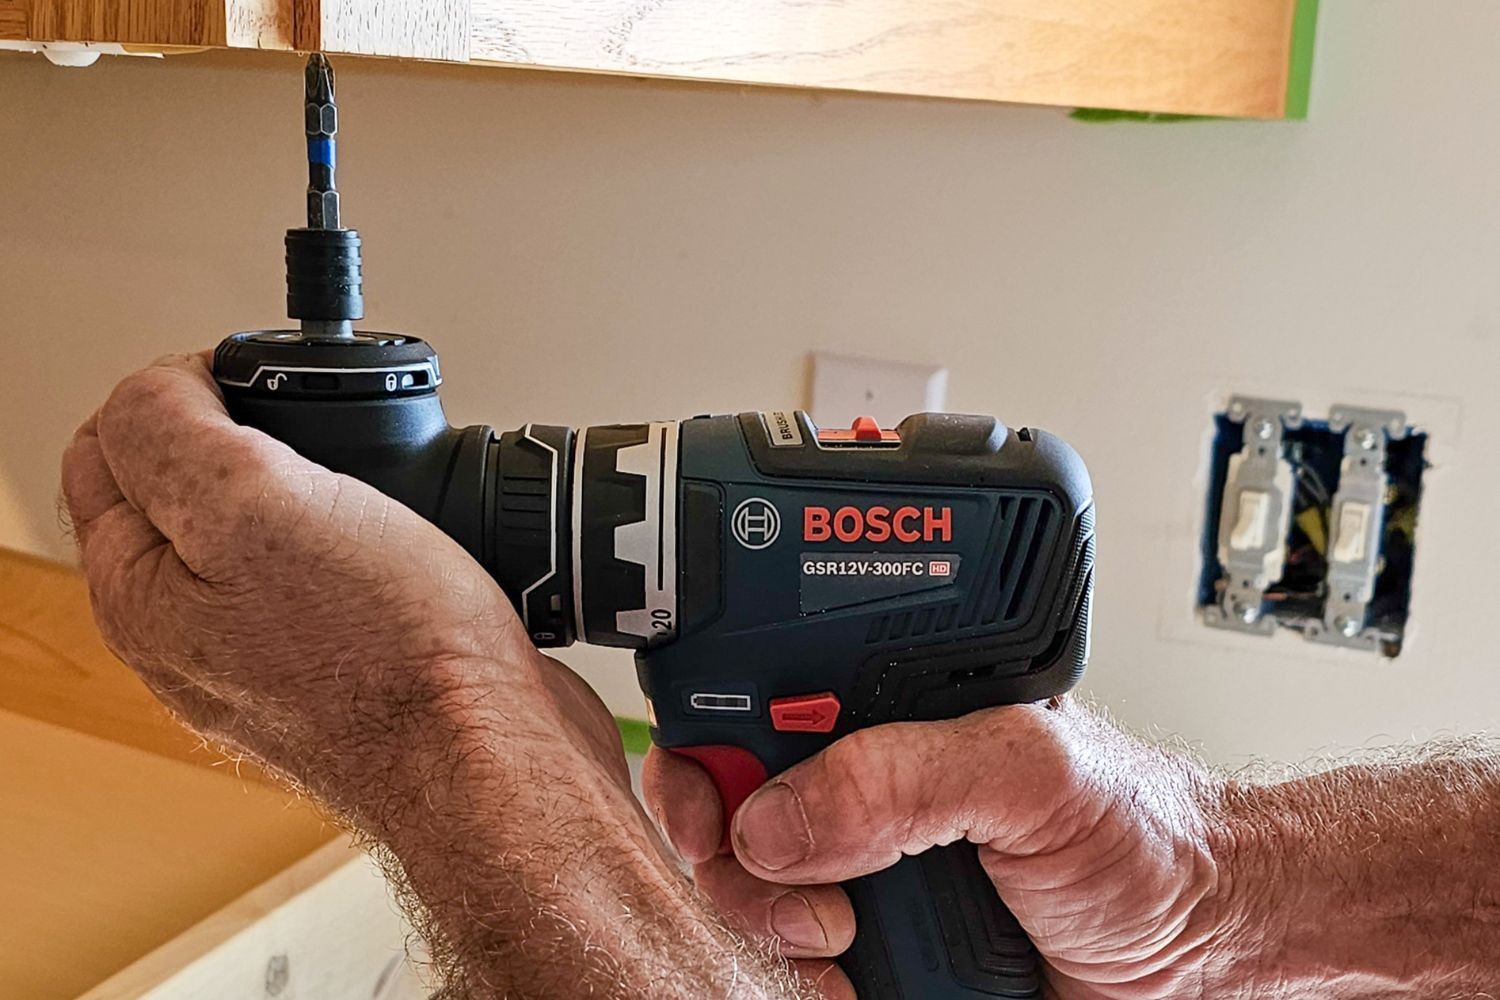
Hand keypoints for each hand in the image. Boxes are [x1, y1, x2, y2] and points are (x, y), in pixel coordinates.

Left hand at [61, 352, 627, 819]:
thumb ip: (173, 430)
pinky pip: (337, 564)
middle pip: (190, 480)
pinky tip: (409, 534)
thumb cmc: (391, 657)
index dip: (183, 387)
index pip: (109, 444)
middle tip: (322, 439)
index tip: (262, 387)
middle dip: (250, 432)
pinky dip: (369, 529)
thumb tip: (159, 382)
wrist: (495, 756)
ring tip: (374, 486)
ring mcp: (270, 649)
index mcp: (138, 591)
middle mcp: (191, 628)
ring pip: (273, 520)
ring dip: (319, 480)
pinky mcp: (345, 659)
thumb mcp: (254, 506)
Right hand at [644, 698, 1237, 999]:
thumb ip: (905, 776)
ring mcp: (863, 856)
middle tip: (804, 894)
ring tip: (848, 937)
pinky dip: (797, 975)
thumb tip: (775, 818)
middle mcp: (863, 773)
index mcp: (887, 704)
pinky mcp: (876, 933)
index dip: (703, 750)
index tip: (709, 814)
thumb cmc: (1142, 836)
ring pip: (745, 885)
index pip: (748, 696)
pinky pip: (787, 956)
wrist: (1199, 950)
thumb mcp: (1029, 775)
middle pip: (724, 798)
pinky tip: (851, 975)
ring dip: (770, 925)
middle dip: (731, 854)